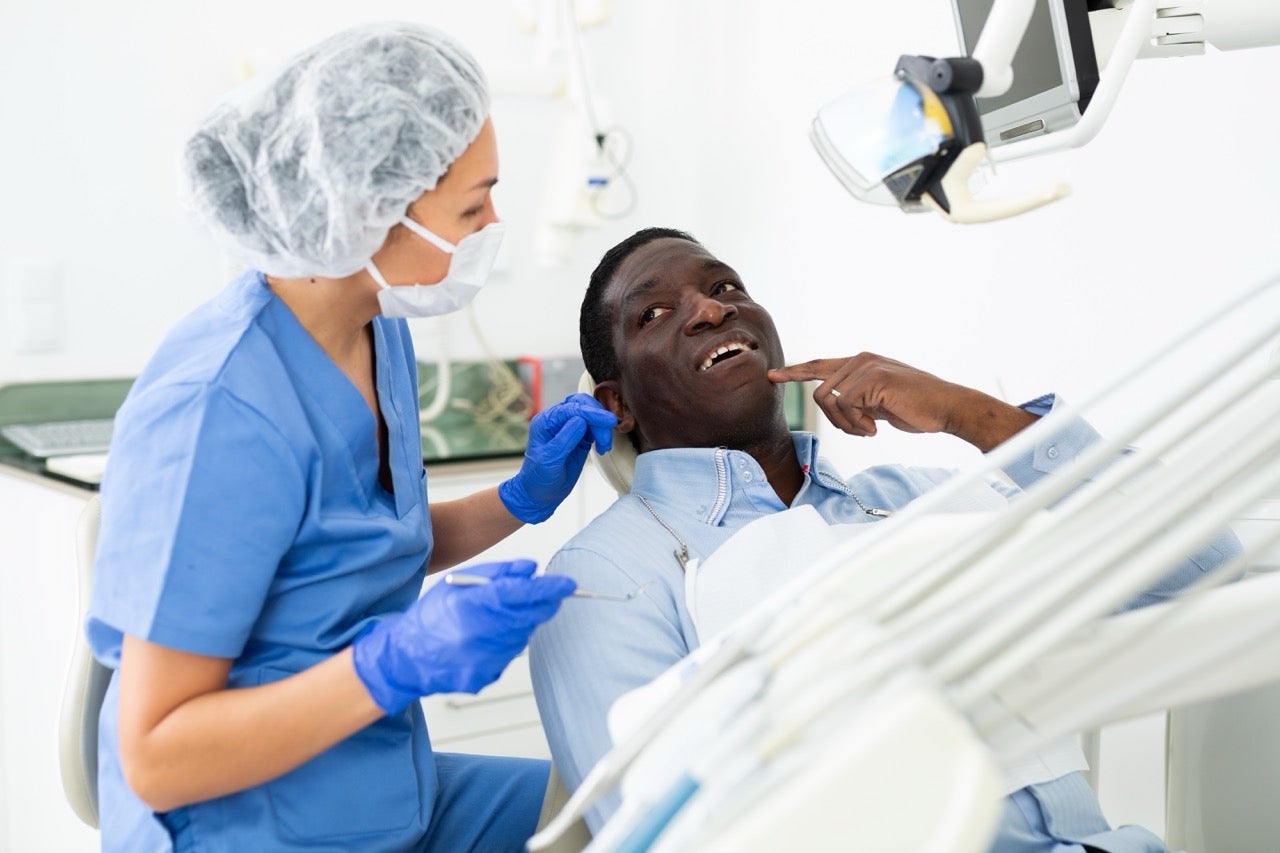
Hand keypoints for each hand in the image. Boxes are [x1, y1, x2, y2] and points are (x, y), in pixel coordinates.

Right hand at [352, 559, 575, 712]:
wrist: (404, 659)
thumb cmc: (430, 618)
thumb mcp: (457, 585)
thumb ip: (498, 574)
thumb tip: (531, 569)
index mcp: (472, 606)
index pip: (522, 594)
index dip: (549, 588)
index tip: (568, 584)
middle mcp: (480, 635)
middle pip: (529, 617)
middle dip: (542, 604)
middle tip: (545, 596)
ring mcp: (483, 659)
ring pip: (522, 636)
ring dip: (520, 624)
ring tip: (494, 619)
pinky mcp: (484, 677)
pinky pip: (508, 655)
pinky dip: (505, 644)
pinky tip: (484, 640)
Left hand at [499, 393, 616, 522]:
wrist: (539, 495)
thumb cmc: (538, 479)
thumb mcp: (549, 462)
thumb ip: (564, 440)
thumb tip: (580, 420)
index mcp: (546, 421)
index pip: (571, 408)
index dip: (591, 413)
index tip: (608, 421)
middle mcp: (557, 420)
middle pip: (582, 404)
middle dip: (597, 417)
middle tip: (605, 438)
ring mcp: (569, 427)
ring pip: (591, 415)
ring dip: (602, 428)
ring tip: (604, 447)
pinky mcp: (580, 437)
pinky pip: (595, 427)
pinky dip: (602, 434)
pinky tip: (602, 448)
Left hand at [768, 353, 1035, 451]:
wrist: (945, 408)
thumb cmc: (916, 408)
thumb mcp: (877, 404)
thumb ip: (856, 400)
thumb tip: (837, 408)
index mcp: (860, 364)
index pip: (819, 366)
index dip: (795, 372)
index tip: (772, 376)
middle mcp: (860, 360)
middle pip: (819, 392)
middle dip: (835, 421)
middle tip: (861, 431)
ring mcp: (866, 366)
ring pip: (828, 400)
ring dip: (846, 424)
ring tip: (869, 429)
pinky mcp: (873, 378)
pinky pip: (844, 406)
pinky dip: (856, 425)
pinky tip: (875, 428)